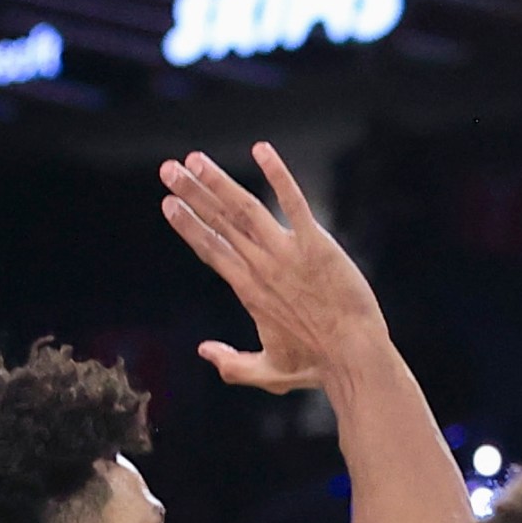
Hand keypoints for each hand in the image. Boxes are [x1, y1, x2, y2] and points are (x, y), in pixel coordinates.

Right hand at [158, 142, 384, 393]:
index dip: (189, 225)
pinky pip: (294, 203)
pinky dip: (278, 176)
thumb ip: (232, 364)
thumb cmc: (316, 365)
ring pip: (244, 210)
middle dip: (191, 194)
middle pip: (219, 224)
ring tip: (195, 159)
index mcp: (248, 290)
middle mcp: (261, 267)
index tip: (169, 204)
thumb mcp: (268, 373)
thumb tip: (204, 351)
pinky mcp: (316, 245)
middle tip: (168, 169)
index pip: (211, 250)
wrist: (353, 357)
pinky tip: (262, 150)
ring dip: (218, 182)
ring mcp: (287, 254)